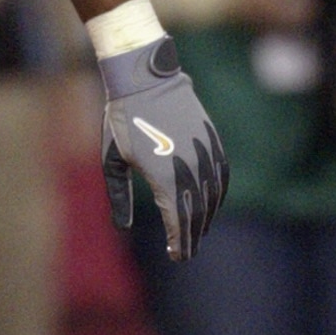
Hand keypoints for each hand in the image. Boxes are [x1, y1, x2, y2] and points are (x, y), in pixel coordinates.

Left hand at [98, 35, 228, 260]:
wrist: (146, 78)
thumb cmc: (124, 119)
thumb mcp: (113, 160)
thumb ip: (118, 196)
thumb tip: (123, 226)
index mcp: (164, 176)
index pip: (177, 221)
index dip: (180, 243)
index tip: (177, 256)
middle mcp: (189, 168)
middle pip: (197, 214)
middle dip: (192, 237)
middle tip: (186, 252)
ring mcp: (204, 153)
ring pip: (212, 196)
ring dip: (206, 218)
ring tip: (197, 232)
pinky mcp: (212, 140)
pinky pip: (222, 175)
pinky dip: (218, 194)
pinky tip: (211, 204)